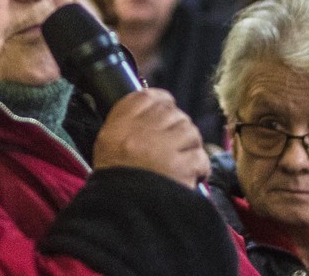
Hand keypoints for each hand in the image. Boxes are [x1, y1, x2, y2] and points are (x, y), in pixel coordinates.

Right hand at [92, 89, 209, 188]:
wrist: (120, 211)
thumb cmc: (114, 180)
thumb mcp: (107, 143)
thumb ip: (127, 123)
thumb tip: (154, 110)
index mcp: (121, 123)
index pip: (149, 96)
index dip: (163, 102)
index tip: (166, 112)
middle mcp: (143, 129)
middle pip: (174, 113)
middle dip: (178, 128)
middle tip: (174, 146)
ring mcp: (164, 146)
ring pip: (191, 132)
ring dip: (191, 146)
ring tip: (183, 161)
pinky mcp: (182, 165)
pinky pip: (200, 157)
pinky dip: (200, 166)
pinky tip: (193, 175)